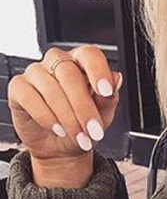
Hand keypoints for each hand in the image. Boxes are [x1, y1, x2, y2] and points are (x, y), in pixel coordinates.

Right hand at [7, 45, 122, 184]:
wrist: (61, 144)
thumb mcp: (103, 113)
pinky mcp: (18, 87)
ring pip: (51, 89)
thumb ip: (109, 97)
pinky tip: (58, 129)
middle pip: (70, 75)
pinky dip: (46, 117)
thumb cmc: (84, 122)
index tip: (106, 91)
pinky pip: (30, 98)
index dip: (99, 71)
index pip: (90, 54)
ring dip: (68, 118)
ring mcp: (36, 72)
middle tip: (94, 130)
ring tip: (79, 136)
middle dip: (84, 107)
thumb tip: (116, 79)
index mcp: (82, 60)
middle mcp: (58, 61)